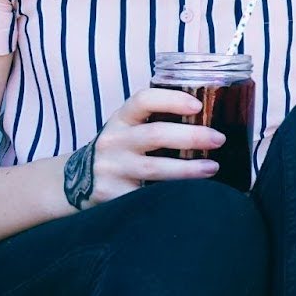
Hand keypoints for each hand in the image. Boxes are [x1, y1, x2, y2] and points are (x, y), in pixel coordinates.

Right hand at [62, 88, 226, 209]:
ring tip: (213, 168)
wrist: (76, 181)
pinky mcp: (111, 195)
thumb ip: (157, 120)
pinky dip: (172, 195)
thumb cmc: (120, 150)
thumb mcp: (129, 128)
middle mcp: (114, 141)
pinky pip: (146, 196)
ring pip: (154, 168)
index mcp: (121, 118)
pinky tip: (191, 194)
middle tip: (219, 139)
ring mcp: (111, 169)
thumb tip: (210, 116)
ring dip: (188, 169)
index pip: (144, 100)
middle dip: (192, 137)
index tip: (197, 105)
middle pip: (156, 134)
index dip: (172, 99)